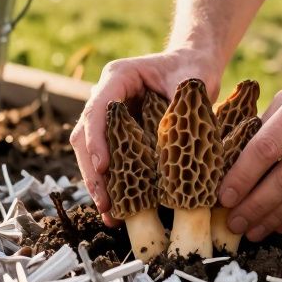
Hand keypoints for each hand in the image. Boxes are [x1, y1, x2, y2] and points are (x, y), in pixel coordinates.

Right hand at [71, 47, 220, 223]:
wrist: (194, 66)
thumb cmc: (192, 69)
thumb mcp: (191, 81)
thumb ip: (179, 104)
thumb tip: (169, 142)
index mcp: (118, 77)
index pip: (97, 108)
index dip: (97, 138)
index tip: (104, 166)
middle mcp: (106, 97)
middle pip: (86, 135)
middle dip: (93, 171)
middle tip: (105, 202)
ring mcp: (109, 118)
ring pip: (91, 153)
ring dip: (98, 184)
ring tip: (110, 214)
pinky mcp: (118, 136)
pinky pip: (108, 161)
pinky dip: (111, 185)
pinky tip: (118, 210)